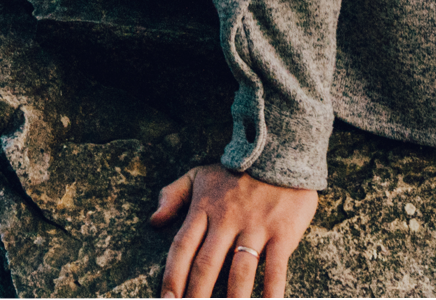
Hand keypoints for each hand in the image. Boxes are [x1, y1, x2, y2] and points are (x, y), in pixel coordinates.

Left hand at [150, 165, 318, 297]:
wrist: (282, 151)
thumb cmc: (238, 169)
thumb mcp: (200, 175)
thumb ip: (173, 195)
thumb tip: (153, 221)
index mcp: (204, 208)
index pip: (182, 248)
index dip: (172, 276)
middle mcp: (227, 221)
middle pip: (206, 265)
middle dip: (196, 295)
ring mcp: (255, 228)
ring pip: (239, 272)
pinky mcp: (282, 234)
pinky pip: (276, 269)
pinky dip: (272, 292)